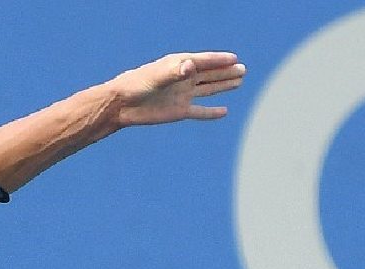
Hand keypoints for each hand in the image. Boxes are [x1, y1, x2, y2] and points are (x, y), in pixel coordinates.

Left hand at [106, 51, 246, 126]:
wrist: (122, 105)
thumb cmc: (136, 85)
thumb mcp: (157, 76)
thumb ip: (175, 71)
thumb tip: (190, 66)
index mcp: (179, 65)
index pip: (204, 61)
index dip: (219, 60)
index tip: (235, 59)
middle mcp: (183, 78)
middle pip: (210, 74)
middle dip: (226, 72)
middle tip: (243, 69)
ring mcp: (182, 95)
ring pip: (208, 89)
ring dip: (223, 85)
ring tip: (239, 81)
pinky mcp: (179, 111)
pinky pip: (200, 111)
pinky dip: (211, 112)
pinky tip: (224, 111)